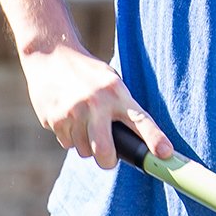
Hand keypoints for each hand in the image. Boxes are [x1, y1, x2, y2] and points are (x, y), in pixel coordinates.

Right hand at [20, 41, 171, 168]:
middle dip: (108, 160)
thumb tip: (135, 140)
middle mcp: (96, 103)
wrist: (50, 55)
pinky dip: (70, 137)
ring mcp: (73, 112)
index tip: (165, 154)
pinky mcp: (54, 119)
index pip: (140, 120)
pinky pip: (67, 143)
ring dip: (86, 145)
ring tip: (85, 123)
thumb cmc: (87, 71)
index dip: (154, 139)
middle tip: (109, 157)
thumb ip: (121, 105)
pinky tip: (69, 117)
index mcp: (116, 92)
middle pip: (105, 151)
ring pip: (84, 150)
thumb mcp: (110, 80)